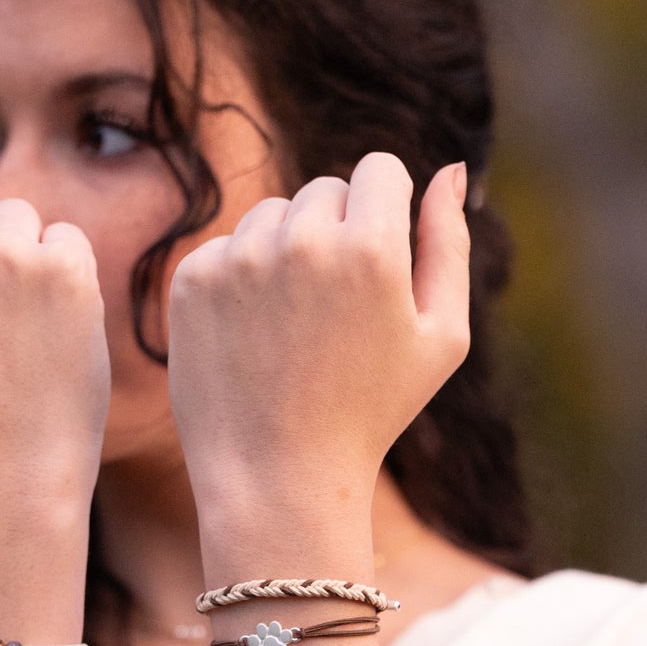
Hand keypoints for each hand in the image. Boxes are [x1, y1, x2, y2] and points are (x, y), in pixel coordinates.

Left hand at [166, 153, 469, 517]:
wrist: (278, 476)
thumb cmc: (371, 413)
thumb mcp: (441, 338)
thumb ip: (449, 245)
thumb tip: (452, 170)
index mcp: (371, 249)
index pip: (379, 169)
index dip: (384, 210)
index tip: (376, 259)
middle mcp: (302, 241)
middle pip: (326, 189)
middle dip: (337, 232)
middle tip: (336, 313)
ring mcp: (240, 258)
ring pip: (273, 214)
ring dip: (287, 251)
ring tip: (295, 328)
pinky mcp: (194, 279)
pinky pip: (228, 247)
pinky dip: (242, 281)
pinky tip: (255, 337)